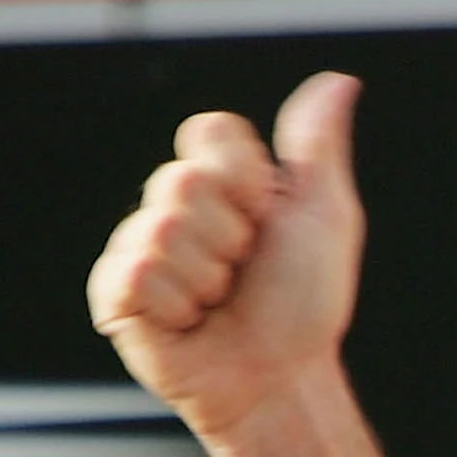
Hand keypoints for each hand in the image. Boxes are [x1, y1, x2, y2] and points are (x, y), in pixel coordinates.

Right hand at [87, 72, 395, 456]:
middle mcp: (173, 206)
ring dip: (208, 275)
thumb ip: (317, 147)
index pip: (210, 132)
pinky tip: (189, 322)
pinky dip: (178, 303)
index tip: (267, 215)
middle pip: (182, 180)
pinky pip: (136, 271)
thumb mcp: (326, 217)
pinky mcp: (116, 292)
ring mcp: (141, 248)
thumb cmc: (306, 303)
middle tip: (244, 271)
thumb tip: (339, 80)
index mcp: (219, 180)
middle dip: (230, 234)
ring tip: (219, 301)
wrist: (283, 376)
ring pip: (161, 228)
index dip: (246, 178)